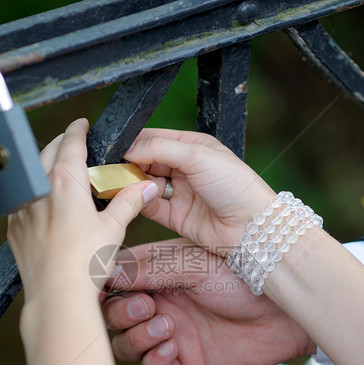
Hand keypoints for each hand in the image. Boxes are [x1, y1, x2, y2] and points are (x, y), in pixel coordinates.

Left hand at [7, 119, 158, 296]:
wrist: (57, 294)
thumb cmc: (85, 262)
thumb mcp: (114, 228)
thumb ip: (129, 202)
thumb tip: (146, 187)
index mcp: (64, 181)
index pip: (71, 142)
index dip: (78, 130)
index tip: (82, 124)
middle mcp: (39, 189)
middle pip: (46, 152)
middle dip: (60, 144)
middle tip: (74, 145)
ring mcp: (22, 208)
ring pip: (31, 176)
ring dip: (44, 168)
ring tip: (60, 174)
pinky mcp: (14, 228)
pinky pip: (22, 200)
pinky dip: (33, 194)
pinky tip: (45, 205)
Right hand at [103, 239, 314, 364]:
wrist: (285, 314)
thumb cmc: (248, 277)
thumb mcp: (195, 264)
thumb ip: (151, 269)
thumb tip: (109, 272)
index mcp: (159, 271)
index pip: (115, 279)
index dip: (105, 286)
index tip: (103, 289)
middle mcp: (161, 302)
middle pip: (114, 315)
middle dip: (122, 313)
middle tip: (147, 308)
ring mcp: (171, 332)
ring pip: (127, 345)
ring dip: (137, 338)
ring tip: (166, 328)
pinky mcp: (185, 361)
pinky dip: (154, 362)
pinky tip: (173, 349)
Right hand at [125, 129, 277, 252]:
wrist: (250, 225)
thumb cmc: (234, 185)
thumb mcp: (196, 155)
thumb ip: (160, 148)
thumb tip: (129, 148)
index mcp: (192, 146)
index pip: (155, 139)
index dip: (135, 142)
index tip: (116, 147)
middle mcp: (185, 168)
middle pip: (147, 162)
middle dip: (130, 164)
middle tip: (113, 167)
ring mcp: (180, 193)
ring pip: (146, 184)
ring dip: (134, 183)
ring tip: (121, 182)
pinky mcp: (175, 217)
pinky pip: (150, 207)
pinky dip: (140, 202)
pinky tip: (133, 197)